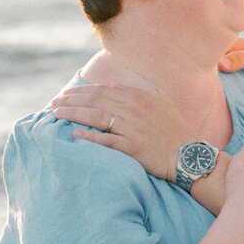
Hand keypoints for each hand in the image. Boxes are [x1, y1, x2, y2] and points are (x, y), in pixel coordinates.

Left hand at [49, 79, 189, 179]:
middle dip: (71, 100)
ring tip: (57, 115)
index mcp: (138, 97)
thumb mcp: (159, 105)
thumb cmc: (175, 132)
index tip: (66, 94)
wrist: (190, 155)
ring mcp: (132, 128)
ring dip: (74, 114)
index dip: (81, 92)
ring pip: (96, 117)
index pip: (102, 91)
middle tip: (53, 103)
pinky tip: (75, 135)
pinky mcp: (133, 146)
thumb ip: (135, 95)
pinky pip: (107, 140)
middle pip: (95, 101)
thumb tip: (114, 87)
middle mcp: (133, 109)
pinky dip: (90, 137)